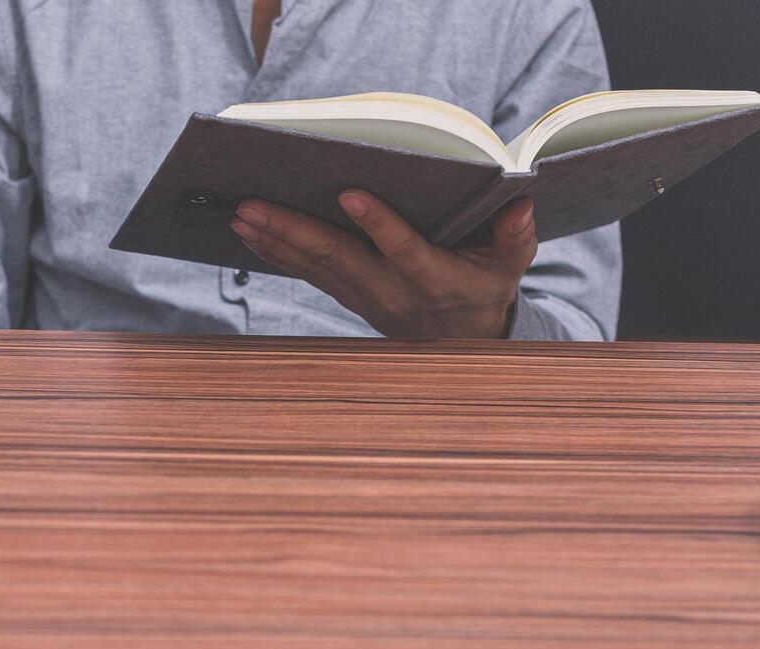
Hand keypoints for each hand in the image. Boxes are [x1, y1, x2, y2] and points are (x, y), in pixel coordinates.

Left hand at [231, 192, 538, 339]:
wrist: (462, 343)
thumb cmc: (487, 287)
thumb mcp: (510, 265)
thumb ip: (515, 237)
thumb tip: (520, 203)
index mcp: (435, 280)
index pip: (406, 252)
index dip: (379, 225)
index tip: (351, 193)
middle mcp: (393, 292)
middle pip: (339, 259)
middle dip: (293, 230)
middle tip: (252, 205)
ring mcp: (365, 297)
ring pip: (315, 267)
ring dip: (274, 240)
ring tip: (239, 214)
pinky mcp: (348, 295)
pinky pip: (309, 274)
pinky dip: (278, 252)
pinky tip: (249, 232)